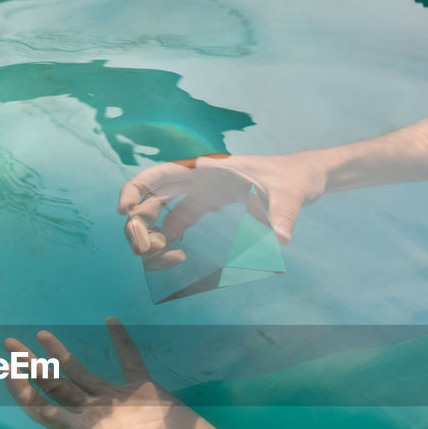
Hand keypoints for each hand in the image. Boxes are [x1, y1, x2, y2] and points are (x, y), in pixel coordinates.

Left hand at [4, 318, 238, 428]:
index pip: (47, 412)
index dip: (25, 394)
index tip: (8, 372)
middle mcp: (97, 417)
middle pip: (55, 388)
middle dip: (32, 368)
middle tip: (9, 346)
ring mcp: (119, 402)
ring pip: (81, 373)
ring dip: (60, 354)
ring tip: (39, 334)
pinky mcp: (144, 389)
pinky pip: (128, 359)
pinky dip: (119, 341)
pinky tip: (109, 320)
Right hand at [118, 152, 324, 259]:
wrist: (303, 179)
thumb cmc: (295, 179)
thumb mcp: (290, 195)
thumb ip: (282, 215)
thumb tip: (281, 239)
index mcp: (208, 169)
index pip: (160, 175)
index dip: (135, 189)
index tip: (124, 211)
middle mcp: (198, 179)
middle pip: (151, 198)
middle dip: (138, 224)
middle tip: (143, 251)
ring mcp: (200, 193)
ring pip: (160, 213)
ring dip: (151, 236)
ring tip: (168, 258)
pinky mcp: (207, 205)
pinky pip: (176, 222)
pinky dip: (169, 240)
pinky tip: (177, 256)